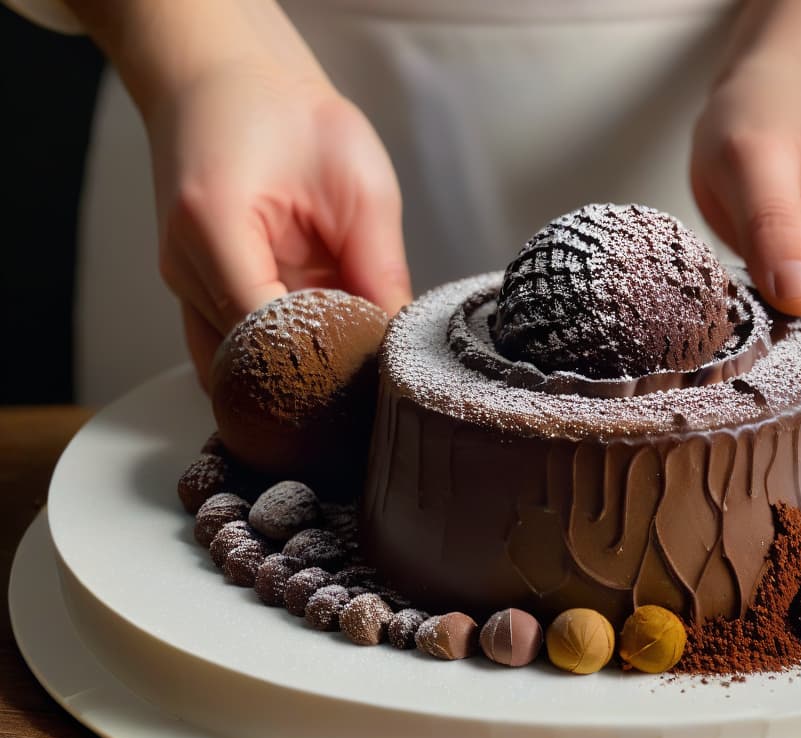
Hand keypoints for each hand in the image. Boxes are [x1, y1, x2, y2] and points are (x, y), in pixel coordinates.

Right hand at [148, 62, 409, 386]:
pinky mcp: (196, 288)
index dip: (322, 360)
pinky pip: (229, 344)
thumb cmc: (286, 114)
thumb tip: (396, 335)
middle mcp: (185, 264)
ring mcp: (184, 282)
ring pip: (231, 365)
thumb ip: (378, 266)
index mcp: (216, 226)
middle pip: (244, 361)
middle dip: (305, 374)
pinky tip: (311, 338)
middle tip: (360, 370)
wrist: (225, 80)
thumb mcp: (358, 183)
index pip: (266, 332)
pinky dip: (271, 352)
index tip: (368, 364)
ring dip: (286, 367)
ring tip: (336, 353)